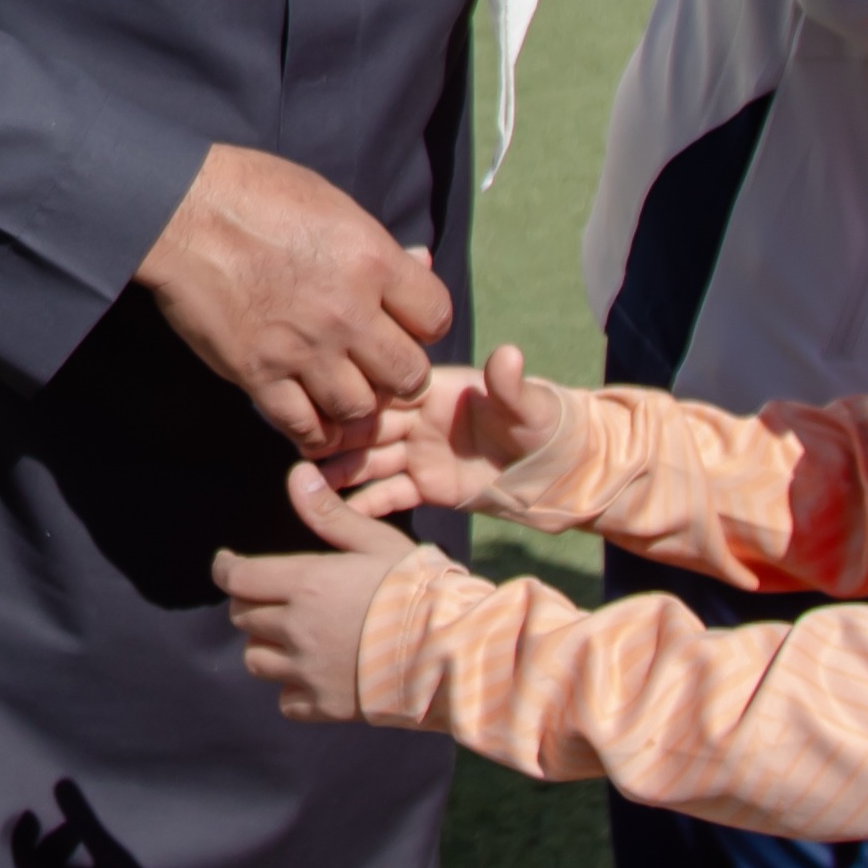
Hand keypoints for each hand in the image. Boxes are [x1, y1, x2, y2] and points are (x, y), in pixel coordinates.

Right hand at [131, 146, 456, 449]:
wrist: (181, 212)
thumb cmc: (255, 194)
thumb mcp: (332, 204)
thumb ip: (378, 245)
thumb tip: (419, 263)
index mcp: (371, 261)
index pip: (436, 318)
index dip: (424, 326)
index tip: (402, 325)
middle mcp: (347, 312)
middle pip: (409, 375)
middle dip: (399, 376)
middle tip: (377, 367)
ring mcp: (303, 348)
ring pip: (360, 409)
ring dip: (356, 405)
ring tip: (342, 391)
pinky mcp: (259, 374)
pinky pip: (303, 426)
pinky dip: (314, 432)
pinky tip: (313, 420)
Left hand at [213, 480, 420, 723]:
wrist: (450, 653)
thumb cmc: (418, 589)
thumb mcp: (377, 542)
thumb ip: (330, 514)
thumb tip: (296, 475)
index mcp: (306, 584)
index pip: (238, 578)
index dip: (225, 568)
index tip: (226, 563)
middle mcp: (296, 629)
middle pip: (243, 618)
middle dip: (251, 604)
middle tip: (272, 598)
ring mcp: (307, 672)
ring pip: (256, 660)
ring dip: (266, 646)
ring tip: (291, 637)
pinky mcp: (323, 706)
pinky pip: (286, 700)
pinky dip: (291, 688)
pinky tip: (312, 675)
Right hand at [324, 347, 587, 527]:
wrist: (565, 472)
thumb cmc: (550, 426)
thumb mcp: (530, 406)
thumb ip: (511, 385)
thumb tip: (508, 354)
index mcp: (439, 390)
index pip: (390, 388)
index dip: (359, 393)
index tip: (326, 399)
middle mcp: (423, 419)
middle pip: (371, 425)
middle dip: (337, 433)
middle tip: (302, 443)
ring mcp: (423, 453)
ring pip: (372, 460)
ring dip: (341, 470)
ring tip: (306, 481)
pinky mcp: (430, 486)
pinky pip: (391, 494)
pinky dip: (365, 503)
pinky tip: (335, 513)